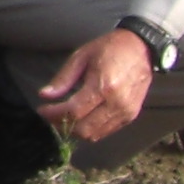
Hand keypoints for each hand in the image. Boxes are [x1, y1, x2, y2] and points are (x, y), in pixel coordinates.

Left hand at [33, 28, 156, 147]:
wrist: (141, 48)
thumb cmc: (110, 48)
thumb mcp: (81, 56)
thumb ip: (63, 78)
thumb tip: (45, 95)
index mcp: (104, 86)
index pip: (74, 111)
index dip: (54, 115)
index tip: (42, 110)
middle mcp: (117, 103)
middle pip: (84, 129)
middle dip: (62, 125)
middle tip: (50, 116)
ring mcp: (126, 112)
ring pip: (95, 134)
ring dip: (75, 131)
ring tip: (63, 118)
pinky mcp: (131, 116)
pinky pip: (106, 131)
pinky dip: (90, 129)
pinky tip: (80, 118)